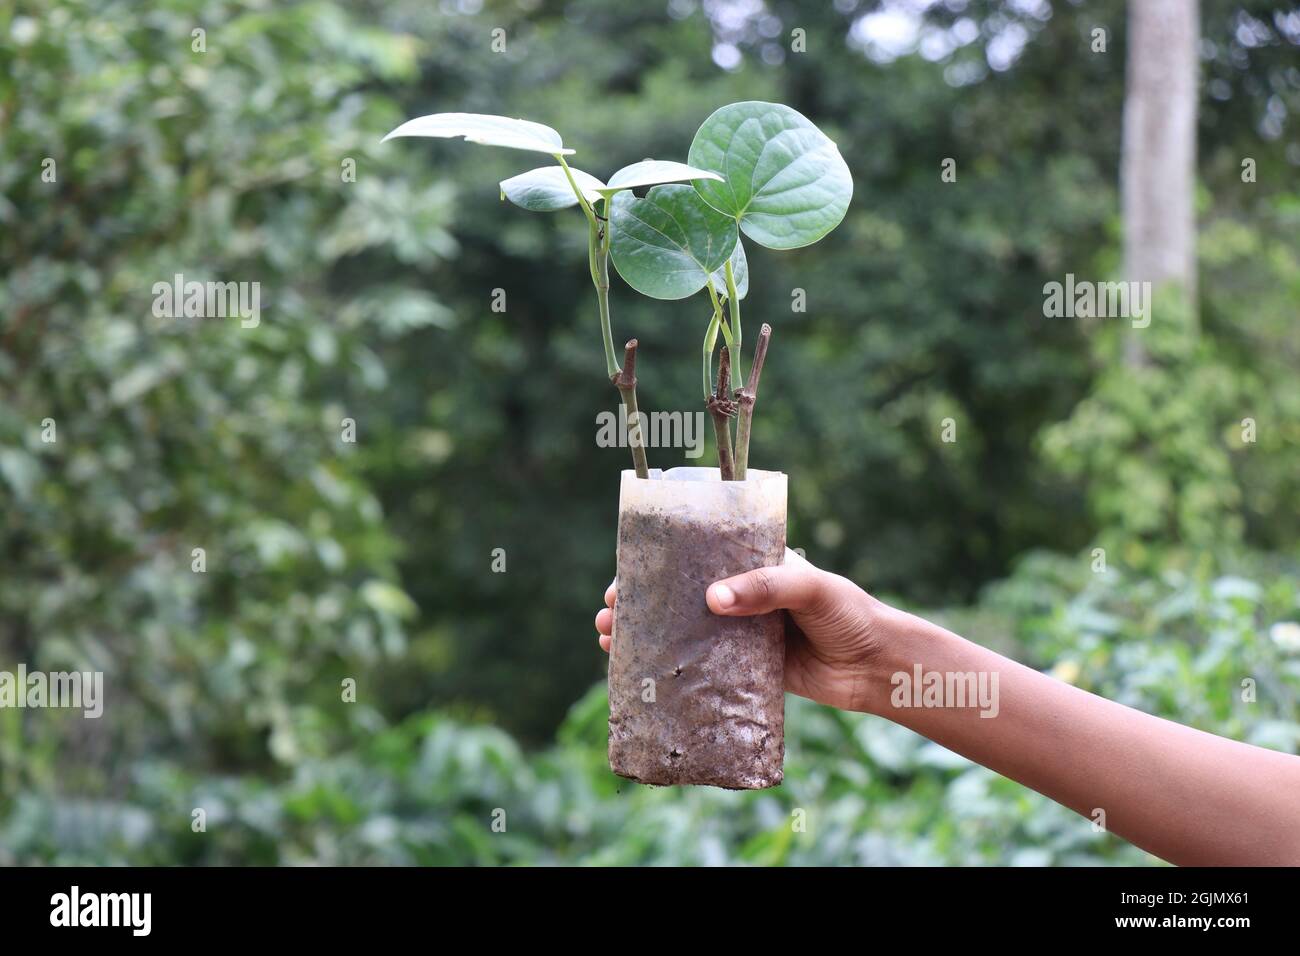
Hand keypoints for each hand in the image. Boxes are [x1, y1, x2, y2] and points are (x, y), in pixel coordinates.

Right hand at [596, 549, 891, 712]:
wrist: (877, 667)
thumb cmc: (849, 614)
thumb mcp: (809, 588)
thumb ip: (765, 588)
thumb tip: (712, 600)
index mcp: (751, 565)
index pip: (694, 558)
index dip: (654, 566)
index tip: (622, 576)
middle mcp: (741, 597)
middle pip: (678, 596)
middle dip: (638, 604)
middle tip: (606, 615)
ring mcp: (740, 635)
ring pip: (683, 632)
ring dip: (646, 637)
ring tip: (610, 644)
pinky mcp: (746, 671)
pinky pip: (702, 668)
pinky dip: (672, 669)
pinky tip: (644, 676)